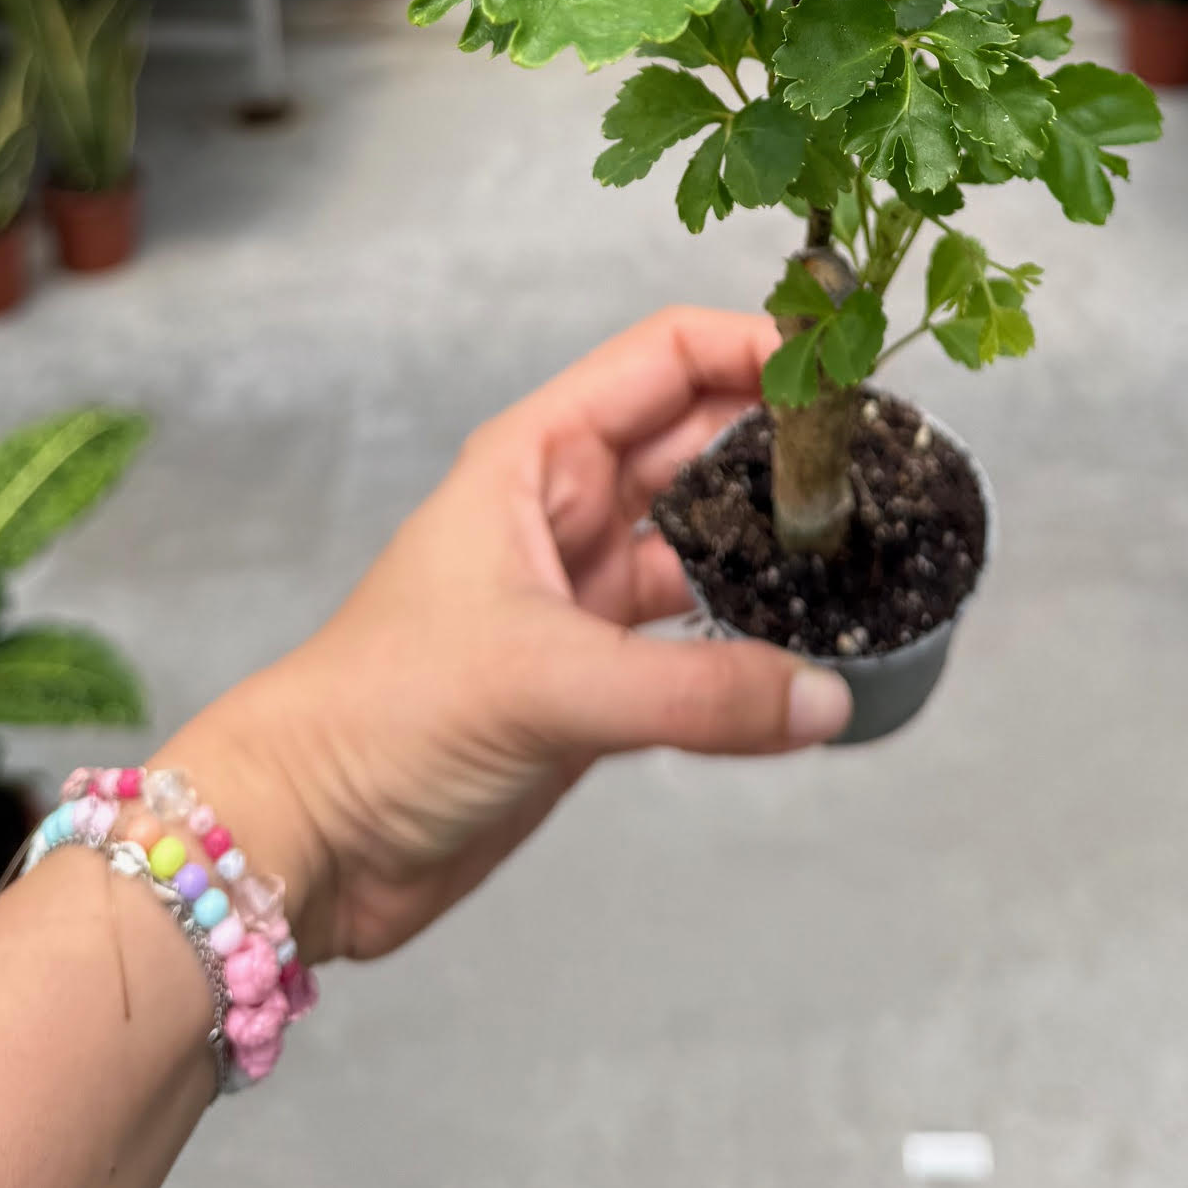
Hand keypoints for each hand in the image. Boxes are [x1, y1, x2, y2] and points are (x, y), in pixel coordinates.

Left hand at [168, 308, 851, 964]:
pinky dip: (755, 644)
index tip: (843, 367)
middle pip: (699, 440)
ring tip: (868, 544)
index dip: (754, 346)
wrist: (305, 840)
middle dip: (784, 440)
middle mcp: (565, 510)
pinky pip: (698, 639)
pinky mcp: (595, 682)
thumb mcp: (544, 683)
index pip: (666, 359)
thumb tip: (823, 698)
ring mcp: (582, 597)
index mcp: (536, 458)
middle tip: (882, 458)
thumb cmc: (378, 717)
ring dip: (775, 541)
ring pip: (705, 539)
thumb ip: (695, 692)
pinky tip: (813, 653)